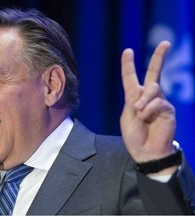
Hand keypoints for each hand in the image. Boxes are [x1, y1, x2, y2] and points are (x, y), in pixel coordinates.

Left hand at [120, 41, 175, 166]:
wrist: (146, 151)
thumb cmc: (134, 135)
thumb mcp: (127, 116)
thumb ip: (134, 101)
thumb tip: (145, 91)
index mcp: (134, 97)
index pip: (131, 78)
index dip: (129, 65)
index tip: (127, 51)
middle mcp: (148, 96)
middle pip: (154, 73)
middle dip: (159, 57)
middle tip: (165, 43)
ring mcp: (160, 102)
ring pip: (153, 88)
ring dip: (143, 100)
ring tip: (139, 112)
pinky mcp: (168, 109)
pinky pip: (158, 101)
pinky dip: (149, 109)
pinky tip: (146, 118)